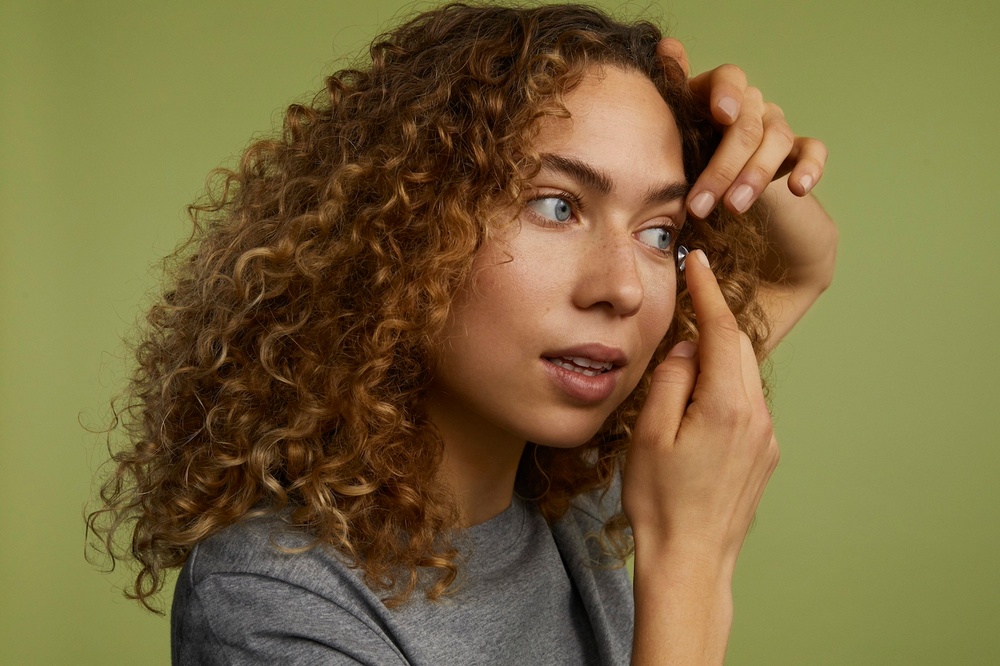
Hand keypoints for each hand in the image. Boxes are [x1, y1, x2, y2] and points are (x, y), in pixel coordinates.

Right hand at [623, 249, 778, 564]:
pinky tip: (697, 405)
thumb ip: (673, 378)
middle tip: (684, 308)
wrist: (690, 560)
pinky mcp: (765, 454)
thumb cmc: (659, 501)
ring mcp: (766, 437)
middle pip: (740, 347)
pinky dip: (726, 386)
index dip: (709, 291)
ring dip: (720, 356)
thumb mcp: (648, 433)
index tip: (698, 261)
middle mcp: (756, 416)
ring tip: (683, 365)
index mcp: (726, 406)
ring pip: (746, 374)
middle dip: (714, 322)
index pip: (722, 330)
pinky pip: (747, 402)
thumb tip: (691, 345)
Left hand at [657, 38, 827, 218]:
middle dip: (722, 169)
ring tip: (733, 207)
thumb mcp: (674, 130)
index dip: (726, 93)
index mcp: (718, 93)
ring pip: (776, 139)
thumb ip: (672, 93)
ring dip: (755, 176)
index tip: (721, 114)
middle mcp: (750, 104)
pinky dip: (809, 168)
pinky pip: (812, 151)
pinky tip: (798, 188)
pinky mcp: (797, 151)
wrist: (718, 185)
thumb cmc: (688, 151)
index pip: (728, 78)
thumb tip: (666, 48)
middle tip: (699, 205)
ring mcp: (775, 125)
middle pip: (746, 126)